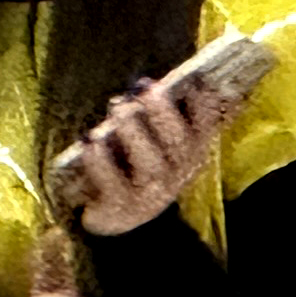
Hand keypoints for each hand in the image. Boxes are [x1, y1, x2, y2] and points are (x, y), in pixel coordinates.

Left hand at [64, 72, 230, 236]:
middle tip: (146, 88)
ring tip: (118, 107)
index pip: (206, 129)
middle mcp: (177, 175)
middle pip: (178, 144)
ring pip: (150, 165)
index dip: (205, 106)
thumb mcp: (152, 139)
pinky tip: (90, 139)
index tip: (196, 81)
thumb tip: (159, 82)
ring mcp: (151, 195)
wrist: (115, 215)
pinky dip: (100, 161)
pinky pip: (112, 184)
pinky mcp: (121, 207)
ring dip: (133, 133)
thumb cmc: (134, 162)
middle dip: (163, 112)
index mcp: (191, 154)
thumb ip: (160, 114)